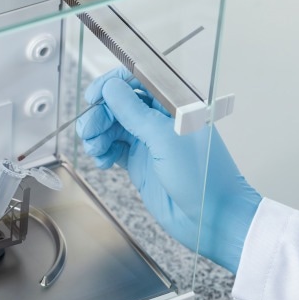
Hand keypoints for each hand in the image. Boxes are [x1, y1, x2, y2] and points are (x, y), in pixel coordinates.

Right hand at [76, 68, 261, 272]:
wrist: (211, 218)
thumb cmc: (202, 177)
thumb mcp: (165, 139)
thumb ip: (135, 113)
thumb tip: (111, 88)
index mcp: (175, 105)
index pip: (139, 81)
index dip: (113, 85)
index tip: (93, 96)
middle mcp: (162, 120)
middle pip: (121, 105)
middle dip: (101, 114)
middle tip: (88, 131)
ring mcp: (150, 142)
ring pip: (114, 127)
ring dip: (99, 134)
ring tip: (94, 149)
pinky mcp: (141, 163)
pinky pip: (115, 149)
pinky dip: (104, 152)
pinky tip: (102, 161)